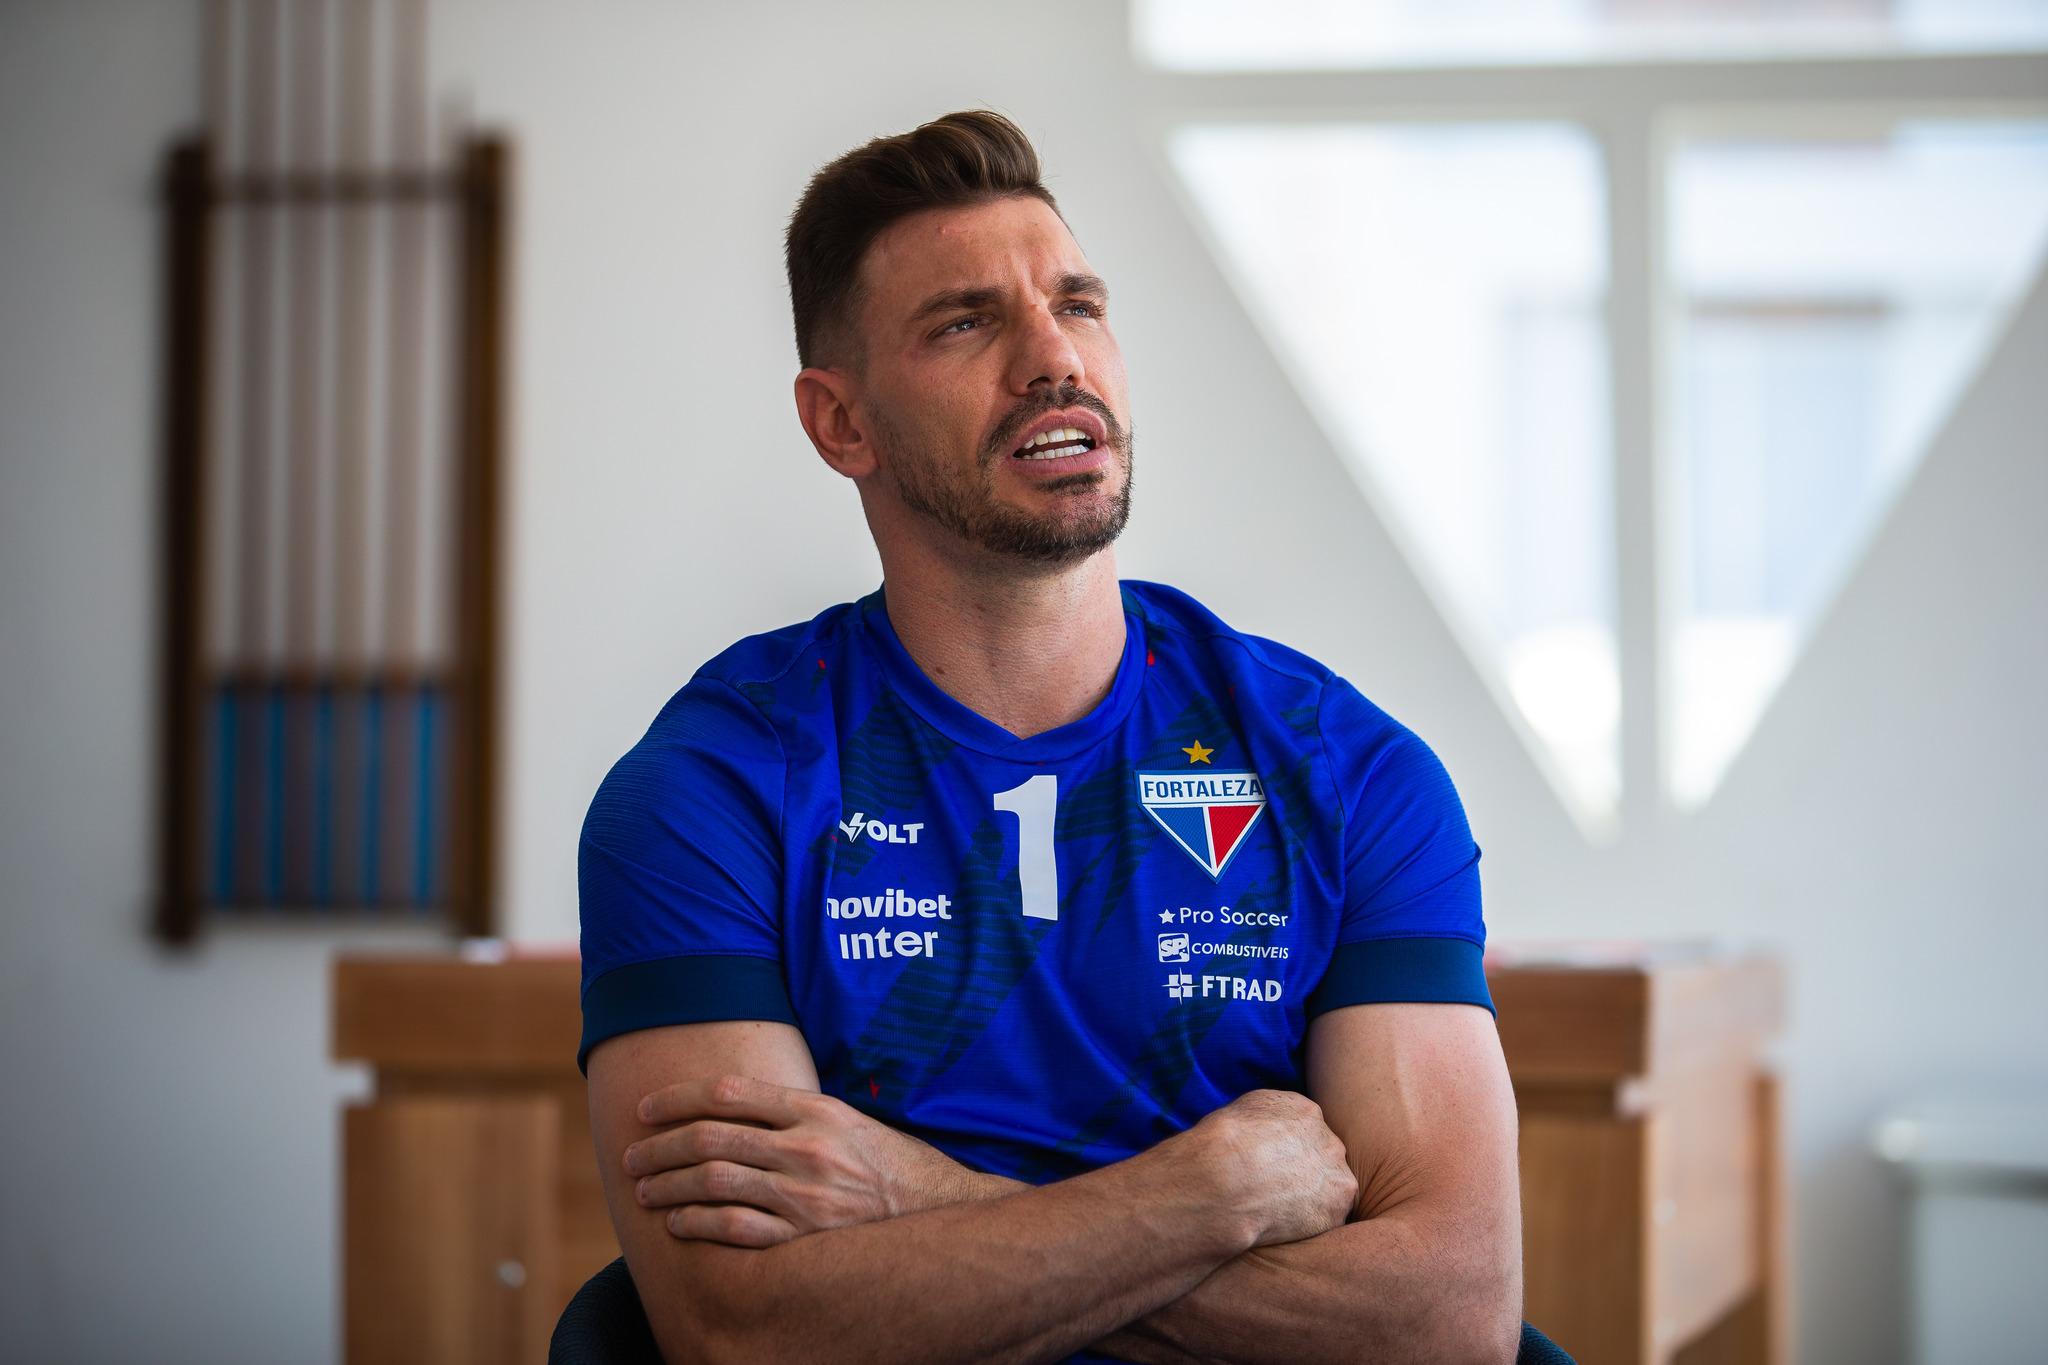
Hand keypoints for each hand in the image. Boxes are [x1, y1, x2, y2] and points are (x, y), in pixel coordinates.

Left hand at [621, 1074, 1001, 1247]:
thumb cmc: (889, 1163)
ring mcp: (806, 1195)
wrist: (939, 1212)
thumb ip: (796, 1111)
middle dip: (660, 1146)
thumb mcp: (849, 1119)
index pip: (729, 1093)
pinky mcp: (805, 1238)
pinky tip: (679, 1222)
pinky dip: (698, 1223)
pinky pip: (736, 1229)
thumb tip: (733, 1103)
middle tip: (634, 1155)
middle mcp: (808, 1147)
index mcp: (816, 1110)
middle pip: (711, 1138)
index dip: (677, 1099)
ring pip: (715, 1182)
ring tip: (645, 1189)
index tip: (647, 1109)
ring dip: (669, 1185)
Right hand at [1180, 1089, 1356, 1248]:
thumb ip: (1271, 1117)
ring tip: (1279, 1209)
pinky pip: (1326, 1218)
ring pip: (1331, 1189)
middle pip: (1324, 1158)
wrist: (1226, 1182)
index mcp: (1306, 1112)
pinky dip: (1309, 1224)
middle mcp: (1329, 1141)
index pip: (1306, 1131)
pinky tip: (1284, 1224)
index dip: (1288, 1149)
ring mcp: (1337, 1177)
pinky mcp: (1335, 1212)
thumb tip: (1270, 1130)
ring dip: (1312, 1198)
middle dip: (1306, 1171)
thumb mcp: (1244, 1110)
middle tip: (1277, 1188)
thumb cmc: (1224, 1146)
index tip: (1272, 1163)